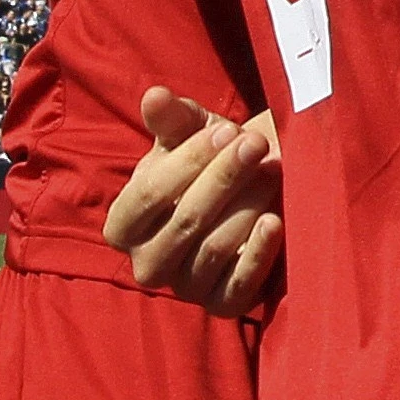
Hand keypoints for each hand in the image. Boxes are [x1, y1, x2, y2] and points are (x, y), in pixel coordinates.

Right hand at [102, 87, 283, 316]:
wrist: (254, 186)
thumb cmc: (212, 158)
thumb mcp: (190, 133)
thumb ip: (171, 119)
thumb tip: (155, 96)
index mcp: (123, 225)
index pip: (148, 195)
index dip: (188, 161)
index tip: (228, 130)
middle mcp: (146, 264)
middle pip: (184, 221)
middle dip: (224, 178)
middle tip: (257, 145)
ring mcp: (185, 288)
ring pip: (214, 248)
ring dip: (247, 205)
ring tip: (274, 170)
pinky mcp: (223, 303)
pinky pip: (238, 286)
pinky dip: (258, 252)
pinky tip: (276, 220)